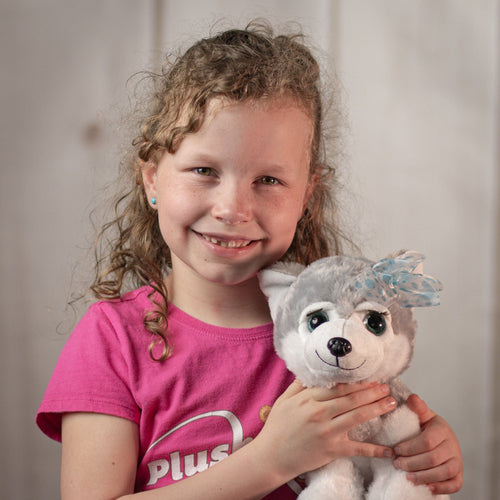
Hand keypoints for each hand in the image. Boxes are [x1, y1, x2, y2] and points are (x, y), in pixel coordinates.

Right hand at [253, 379, 395, 481]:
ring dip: (377, 408)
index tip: (370, 378)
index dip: (357, 382)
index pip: (338, 386)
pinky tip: (389, 449)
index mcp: (309, 398)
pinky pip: (357, 449)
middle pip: (351, 398)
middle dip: (372, 391)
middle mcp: (319, 412)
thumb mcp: (284, 400)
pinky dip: (374, 450)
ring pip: (357, 416)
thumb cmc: (277, 428)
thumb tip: (311, 372)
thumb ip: (299, 385)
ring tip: (390, 403)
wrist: (271, 456)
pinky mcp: (332, 450)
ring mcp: (327, 431)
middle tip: (386, 387)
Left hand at [393, 394, 462, 494]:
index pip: (427, 441)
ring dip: (424, 476)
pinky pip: (455, 484)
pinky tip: (427, 487)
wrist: (443, 439)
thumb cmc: (429, 427)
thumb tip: (411, 397)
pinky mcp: (459, 474)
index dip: (409, 447)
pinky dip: (442, 488)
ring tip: (407, 477)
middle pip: (433, 458)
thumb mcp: (423, 415)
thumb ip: (418, 408)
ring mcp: (458, 461)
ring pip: (443, 472)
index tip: (395, 450)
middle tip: (396, 464)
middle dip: (412, 463)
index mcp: (442, 430)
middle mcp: (453, 446)